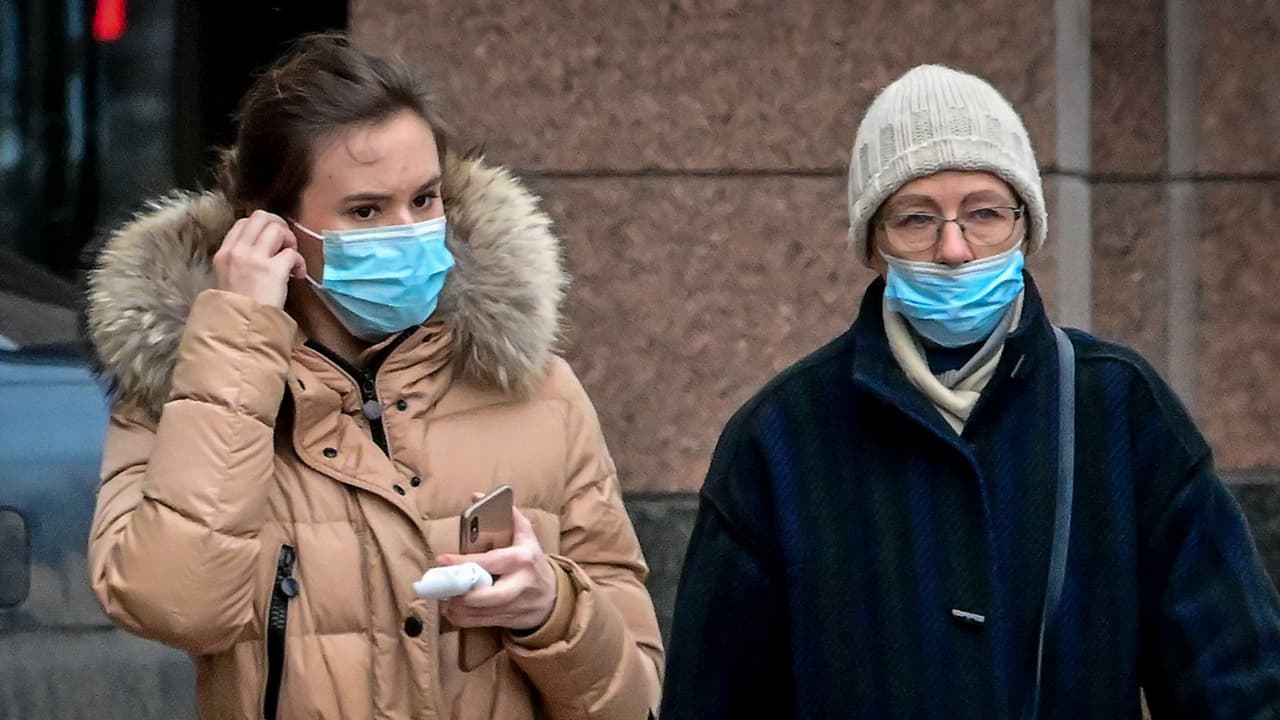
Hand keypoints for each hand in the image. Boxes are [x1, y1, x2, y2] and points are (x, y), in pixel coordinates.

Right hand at [212, 210, 306, 308]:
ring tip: (290, 258)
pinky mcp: (274, 270)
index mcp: (225, 252)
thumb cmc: (237, 307)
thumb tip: (262, 247)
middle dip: (278, 225)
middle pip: (261, 217)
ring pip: (277, 228)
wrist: (241, 327)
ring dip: (290, 240)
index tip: (271, 242)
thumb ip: (239, 259)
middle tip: (285, 243)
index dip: (262, 227)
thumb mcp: (227, 277)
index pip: (244, 222)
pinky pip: (292, 253)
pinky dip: (300, 262)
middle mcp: (238, 251)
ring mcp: (256, 259)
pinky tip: (298, 275)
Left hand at [438, 506, 557, 631]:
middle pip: (487, 595)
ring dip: (458, 607)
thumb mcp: (528, 538)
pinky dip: (462, 619)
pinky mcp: (508, 620)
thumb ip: (508, 517)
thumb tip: (477, 496)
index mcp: (522, 559)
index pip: (490, 561)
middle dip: (461, 594)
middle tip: (443, 587)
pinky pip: (480, 623)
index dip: (464, 563)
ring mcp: (515, 605)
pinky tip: (452, 610)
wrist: (554, 597)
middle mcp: (519, 584)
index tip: (443, 560)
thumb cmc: (534, 563)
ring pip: (481, 612)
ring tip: (444, 598)